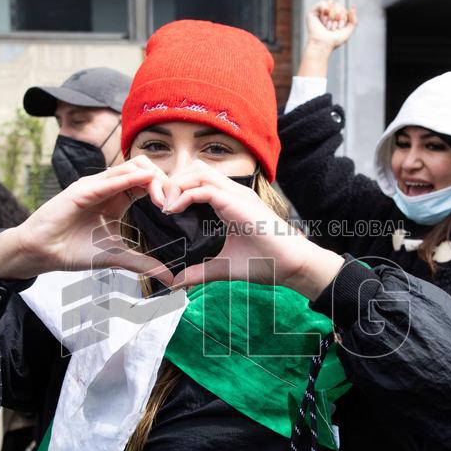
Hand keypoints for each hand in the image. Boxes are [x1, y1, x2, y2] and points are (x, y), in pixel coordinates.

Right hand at [0, 155, 173, 283]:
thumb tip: (169, 278)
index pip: (149, 181)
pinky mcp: (81, 190)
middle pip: (144, 168)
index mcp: (118, 197)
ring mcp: (95, 185)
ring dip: (152, 180)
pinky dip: (128, 180)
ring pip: (130, 168)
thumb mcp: (116, 257)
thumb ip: (143, 263)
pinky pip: (108, 180)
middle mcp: (108, 186)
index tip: (177, 210)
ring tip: (165, 200)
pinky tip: (145, 185)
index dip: (166, 190)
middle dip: (164, 182)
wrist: (42, 252)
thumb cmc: (74, 250)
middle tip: (174, 205)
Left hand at [161, 161, 343, 298]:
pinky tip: (173, 211)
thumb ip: (201, 271)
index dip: (176, 189)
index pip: (198, 179)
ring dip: (175, 186)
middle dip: (172, 183)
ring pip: (197, 172)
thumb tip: (179, 282)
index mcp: (230, 200)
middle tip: (158, 206)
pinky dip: (184, 196)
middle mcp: (233, 192)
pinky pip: (204, 189)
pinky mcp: (237, 203)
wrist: (292, 265)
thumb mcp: (224, 266)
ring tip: (164, 208)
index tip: (162, 210)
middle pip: (194, 169)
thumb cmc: (267, 262)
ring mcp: (236, 194)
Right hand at [297, 0, 357, 77]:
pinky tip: (324, 17)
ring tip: (326, 24)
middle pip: (338, 5)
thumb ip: (354, 20)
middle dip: (337, 16)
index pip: (343, 9)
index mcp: (336, 18)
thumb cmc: (334, 40)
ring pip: (331, 2)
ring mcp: (320, 13)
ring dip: (331, 15)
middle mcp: (328, 15)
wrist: (323, 44)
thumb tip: (353, 7)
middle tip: (331, 27)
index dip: (343, 17)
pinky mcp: (312, 13)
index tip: (338, 28)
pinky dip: (325, 8)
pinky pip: (322, 3)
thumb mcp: (348, 31)